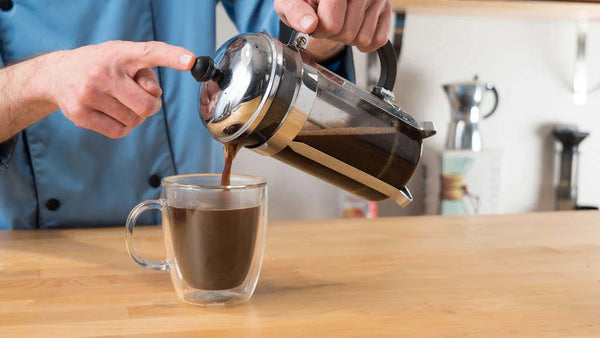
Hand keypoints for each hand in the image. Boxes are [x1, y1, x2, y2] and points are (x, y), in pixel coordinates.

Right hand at [43, 41, 194, 137]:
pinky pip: (119, 131)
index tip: (190, 61)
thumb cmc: (101, 66)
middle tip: (144, 100)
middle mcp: (103, 72)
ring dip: (135, 117)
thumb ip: (145, 73)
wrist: (56, 75)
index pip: (149, 52)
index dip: (172, 56)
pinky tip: (113, 114)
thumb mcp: (123, 59)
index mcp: (119, 53)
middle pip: (147, 106)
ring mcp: (89, 94)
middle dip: (151, 107)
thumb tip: (154, 94)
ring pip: (134, 121)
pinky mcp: (80, 114)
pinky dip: (123, 127)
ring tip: (121, 103)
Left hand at [275, 0, 391, 52]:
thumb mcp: (290, 2)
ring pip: (363, 38)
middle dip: (333, 35)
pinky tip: (354, 28)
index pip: (332, 23)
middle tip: (328, 21)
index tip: (314, 22)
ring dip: (348, 38)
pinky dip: (365, 42)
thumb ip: (295, 12)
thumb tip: (309, 25)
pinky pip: (379, 39)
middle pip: (347, 33)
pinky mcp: (387, 8)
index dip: (319, 30)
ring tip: (341, 21)